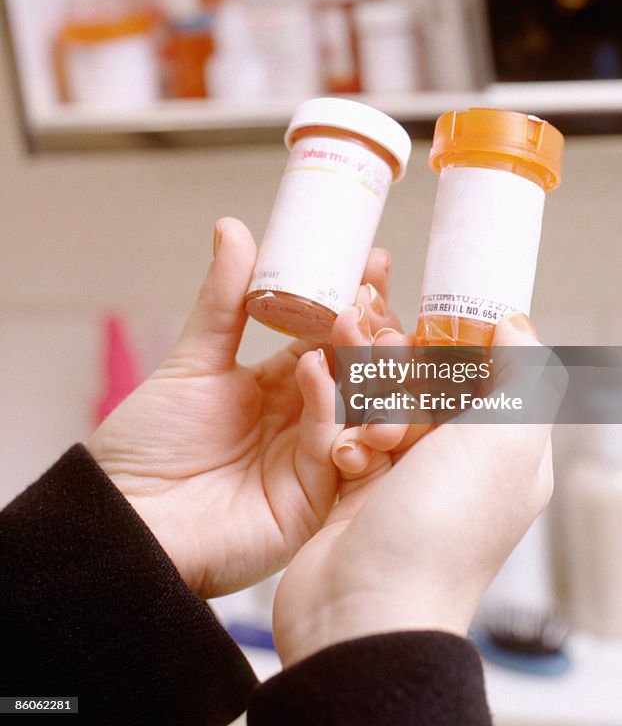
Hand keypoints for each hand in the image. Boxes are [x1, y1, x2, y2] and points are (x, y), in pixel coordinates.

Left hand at [87, 217, 398, 598]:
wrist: (124, 518)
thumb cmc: (147, 444)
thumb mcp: (192, 361)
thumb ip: (223, 301)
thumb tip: (233, 226)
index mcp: (280, 385)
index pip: (331, 337)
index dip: (354, 301)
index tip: (374, 262)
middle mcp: (305, 420)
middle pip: (357, 370)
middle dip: (370, 329)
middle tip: (370, 293)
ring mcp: (312, 459)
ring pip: (359, 407)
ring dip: (362, 363)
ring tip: (353, 322)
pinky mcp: (311, 498)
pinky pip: (331, 444)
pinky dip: (327, 405)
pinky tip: (313, 370)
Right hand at [273, 316, 556, 666]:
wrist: (363, 611)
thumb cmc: (441, 531)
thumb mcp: (503, 440)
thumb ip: (521, 374)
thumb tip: (517, 323)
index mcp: (507, 449)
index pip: (492, 372)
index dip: (464, 337)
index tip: (431, 310)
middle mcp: (461, 462)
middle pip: (430, 381)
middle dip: (401, 364)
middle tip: (376, 348)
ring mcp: (408, 477)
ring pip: (384, 402)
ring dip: (367, 396)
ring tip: (363, 419)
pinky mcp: (359, 489)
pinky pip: (348, 433)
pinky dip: (342, 433)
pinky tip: (344, 451)